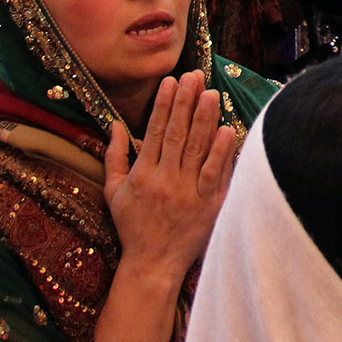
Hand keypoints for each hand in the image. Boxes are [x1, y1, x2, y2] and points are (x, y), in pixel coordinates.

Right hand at [103, 73, 237, 281]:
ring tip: (212, 93)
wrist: (152, 265)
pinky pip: (216, 175)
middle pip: (178, 134)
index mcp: (143, 175)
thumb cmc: (133, 227)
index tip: (172, 81)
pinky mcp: (209, 206)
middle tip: (195, 76)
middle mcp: (165, 180)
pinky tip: (228, 130)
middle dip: (187, 103)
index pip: (156, 131)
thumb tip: (114, 125)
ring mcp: (188, 193)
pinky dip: (222, 153)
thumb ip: (114, 157)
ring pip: (198, 150)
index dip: (164, 105)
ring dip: (205, 119)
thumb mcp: (113, 193)